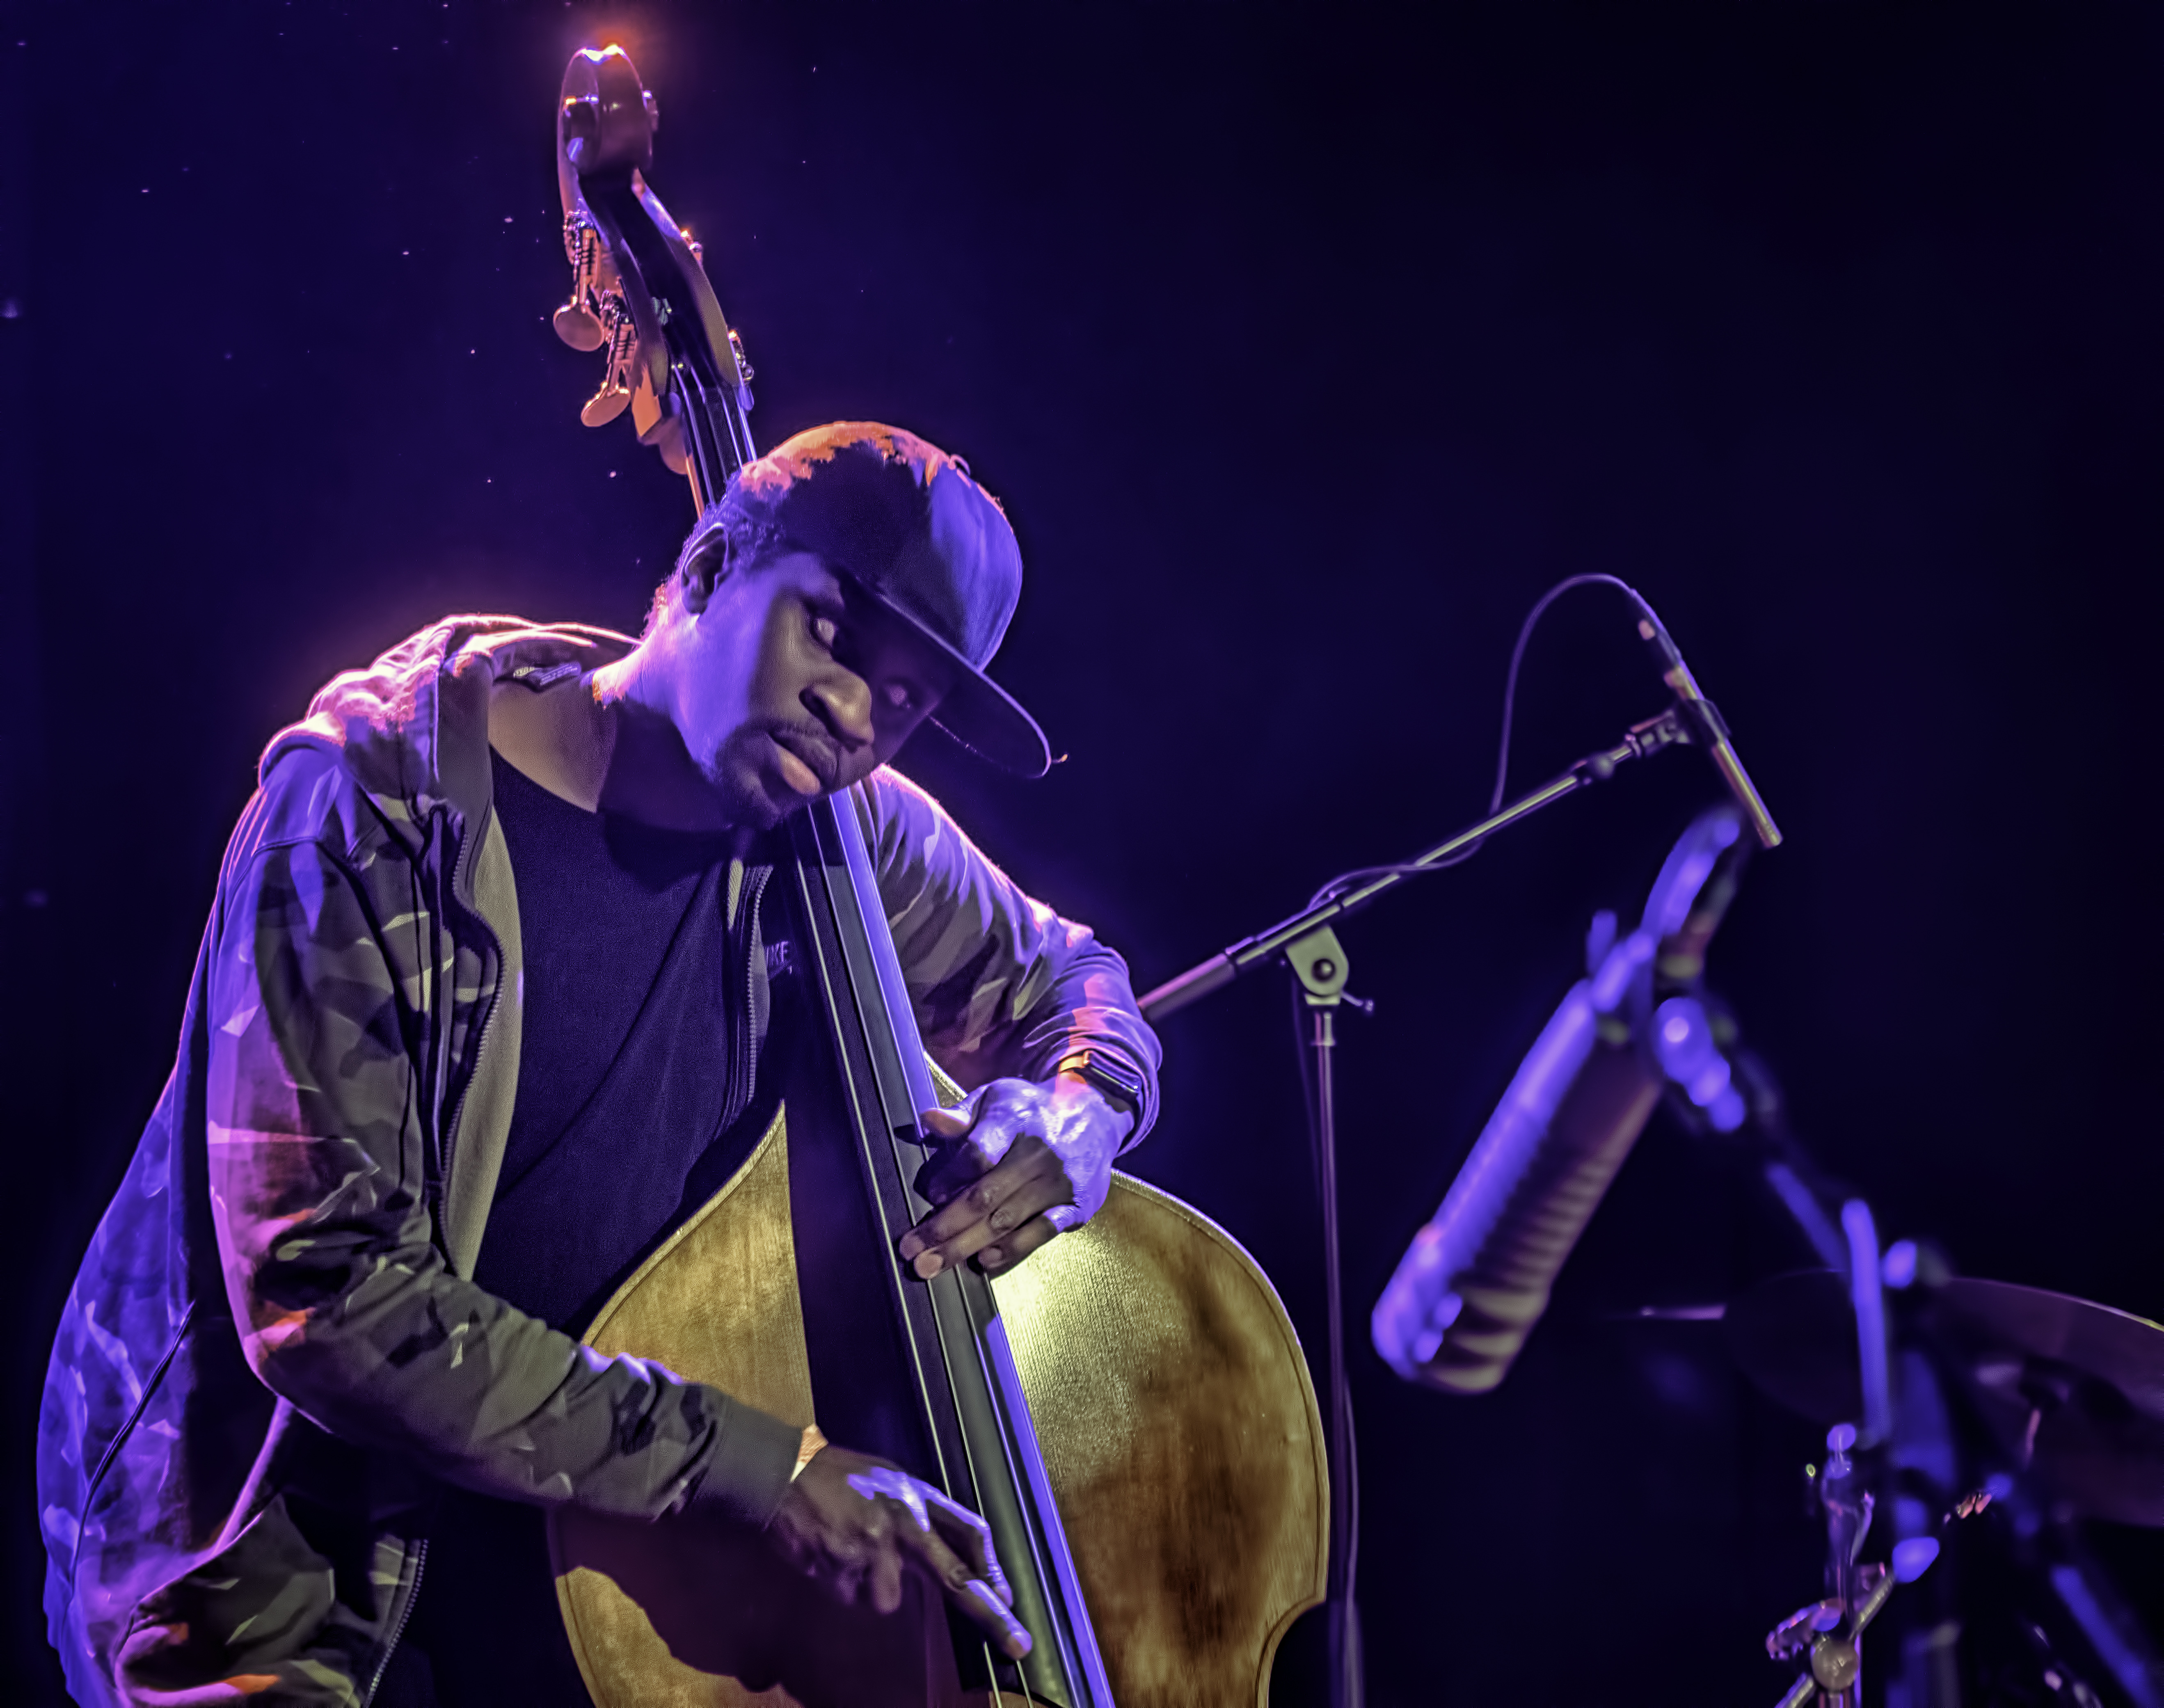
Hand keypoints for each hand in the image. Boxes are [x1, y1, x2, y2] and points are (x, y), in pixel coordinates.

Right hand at [768, 1440, 1031, 1659]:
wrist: (787, 1472)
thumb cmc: (839, 1475)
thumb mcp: (891, 1479)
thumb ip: (920, 1515)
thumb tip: (947, 1554)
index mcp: (918, 1496)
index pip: (970, 1532)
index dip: (993, 1568)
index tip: (1008, 1598)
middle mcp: (903, 1524)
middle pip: (955, 1578)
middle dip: (989, 1614)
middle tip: (1018, 1643)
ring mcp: (873, 1550)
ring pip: (887, 1599)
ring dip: (870, 1586)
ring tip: (848, 1550)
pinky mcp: (842, 1571)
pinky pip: (852, 1597)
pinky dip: (842, 1583)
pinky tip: (828, 1554)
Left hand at [898, 1074, 1131, 1277]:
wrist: (1097, 1118)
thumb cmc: (1034, 1112)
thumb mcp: (998, 1098)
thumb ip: (963, 1115)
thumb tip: (928, 1120)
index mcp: (1013, 1121)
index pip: (977, 1153)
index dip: (949, 1177)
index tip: (929, 1195)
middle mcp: (1036, 1154)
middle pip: (984, 1196)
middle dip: (944, 1227)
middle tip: (911, 1251)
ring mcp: (1057, 1184)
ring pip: (1005, 1221)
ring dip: (965, 1246)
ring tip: (930, 1266)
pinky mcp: (1075, 1207)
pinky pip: (1039, 1234)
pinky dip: (1010, 1251)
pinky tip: (983, 1262)